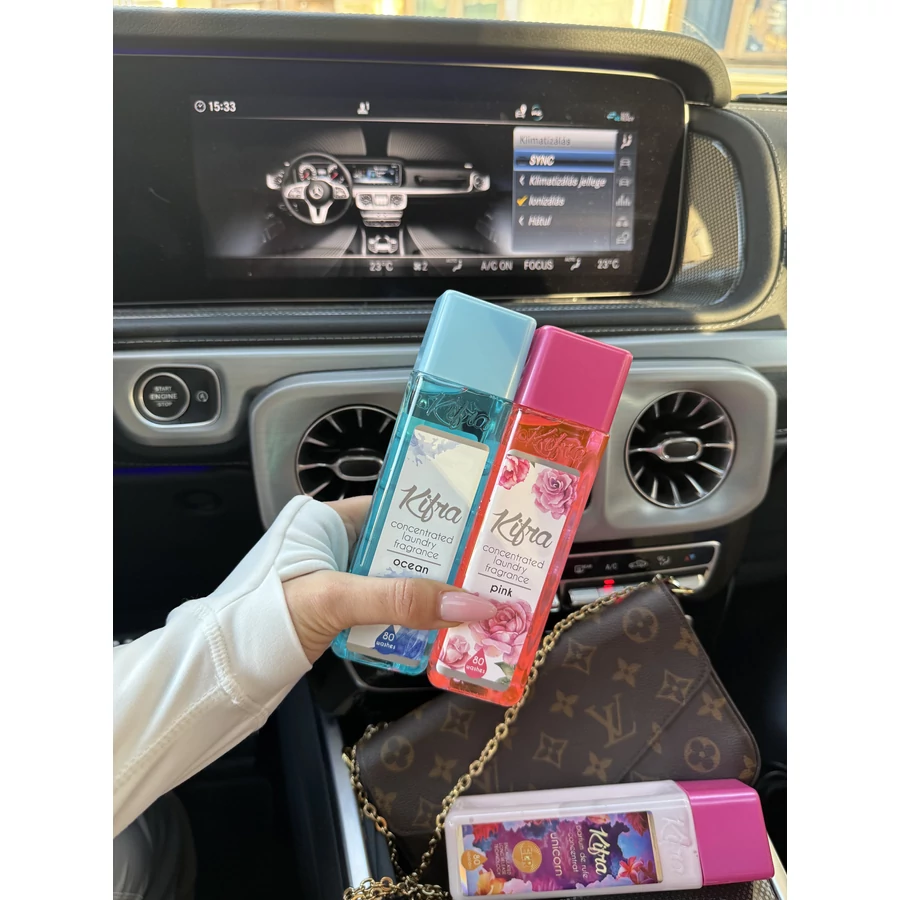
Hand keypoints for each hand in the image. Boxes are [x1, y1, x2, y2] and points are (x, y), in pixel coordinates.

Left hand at [283, 496, 494, 662]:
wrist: (220, 672)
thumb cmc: (266, 616)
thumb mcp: (338, 599)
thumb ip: (401, 600)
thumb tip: (473, 605)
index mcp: (328, 518)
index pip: (396, 508)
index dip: (438, 522)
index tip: (481, 536)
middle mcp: (335, 543)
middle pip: (401, 549)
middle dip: (441, 567)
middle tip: (488, 577)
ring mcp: (336, 579)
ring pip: (396, 583)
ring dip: (428, 598)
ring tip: (476, 605)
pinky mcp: (336, 612)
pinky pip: (384, 609)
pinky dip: (408, 620)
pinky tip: (439, 630)